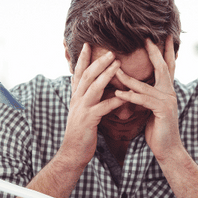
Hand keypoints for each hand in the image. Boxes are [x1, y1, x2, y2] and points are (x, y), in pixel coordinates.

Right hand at [61, 43, 123, 166]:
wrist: (72, 153)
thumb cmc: (81, 134)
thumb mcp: (82, 113)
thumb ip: (88, 100)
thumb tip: (95, 89)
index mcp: (76, 97)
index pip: (78, 74)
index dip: (83, 59)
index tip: (88, 44)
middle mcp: (77, 100)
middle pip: (87, 76)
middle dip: (98, 61)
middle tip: (110, 50)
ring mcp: (81, 109)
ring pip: (93, 87)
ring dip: (105, 74)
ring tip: (117, 64)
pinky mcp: (88, 120)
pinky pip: (103, 107)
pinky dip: (114, 100)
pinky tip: (125, 96)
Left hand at [114, 36, 180, 161]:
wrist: (167, 149)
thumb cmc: (157, 130)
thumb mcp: (151, 109)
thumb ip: (146, 96)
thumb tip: (135, 86)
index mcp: (167, 91)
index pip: (167, 67)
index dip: (164, 51)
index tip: (162, 36)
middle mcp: (170, 93)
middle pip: (162, 67)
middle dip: (154, 52)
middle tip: (146, 37)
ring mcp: (168, 101)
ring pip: (145, 85)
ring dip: (128, 77)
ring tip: (115, 68)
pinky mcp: (162, 111)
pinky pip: (143, 100)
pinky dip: (130, 96)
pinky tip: (118, 93)